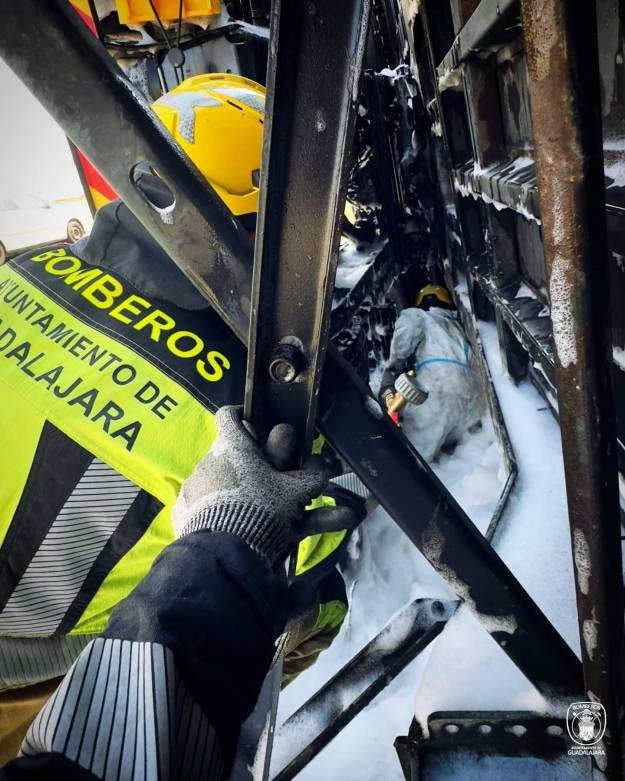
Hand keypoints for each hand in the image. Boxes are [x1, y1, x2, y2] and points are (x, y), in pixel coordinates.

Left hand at [173, 406, 356, 566]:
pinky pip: (207, 507)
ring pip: (222, 482)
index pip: (230, 415)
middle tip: (275, 482)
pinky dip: (224, 515)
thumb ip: (311, 478)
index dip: (243, 416)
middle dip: (254, 466)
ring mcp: (194, 488)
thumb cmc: (260, 512)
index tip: (258, 427)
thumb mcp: (294, 493)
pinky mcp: (184, 514)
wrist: (222, 555)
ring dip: (243, 493)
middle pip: (232, 455)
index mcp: (233, 447)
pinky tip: (242, 532)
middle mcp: (208, 462)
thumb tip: (322, 467)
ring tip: (265, 517)